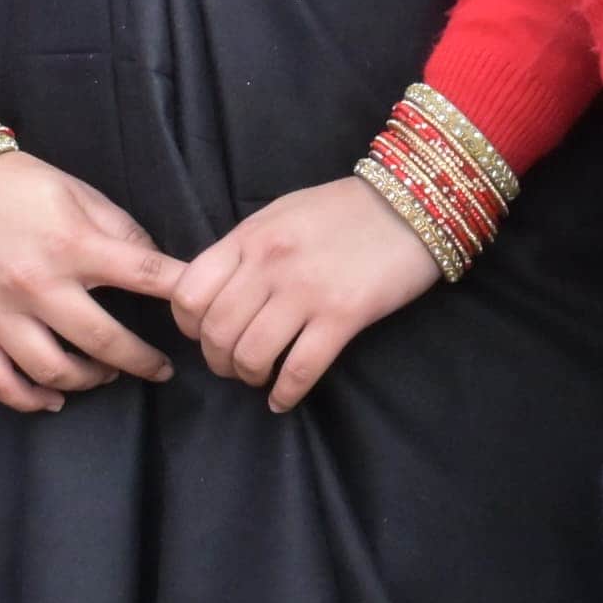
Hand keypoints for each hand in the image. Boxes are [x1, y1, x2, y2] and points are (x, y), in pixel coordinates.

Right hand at [0, 150, 187, 412]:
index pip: (146, 277)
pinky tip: (52, 399)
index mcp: (74, 245)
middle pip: (104, 342)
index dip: (183, 296)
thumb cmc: (18, 184)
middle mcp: (39, 285)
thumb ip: (121, 231)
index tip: (202, 314)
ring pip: (53, 370)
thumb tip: (159, 266)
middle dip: (142, 361)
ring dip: (89, 381)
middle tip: (160, 369)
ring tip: (106, 374)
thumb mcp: (79, 194)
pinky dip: (28, 399)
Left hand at [168, 177, 443, 410]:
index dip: (189, 326)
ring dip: (249, 377)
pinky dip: (284, 395)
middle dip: (218, 361)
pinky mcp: (343, 315)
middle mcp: (270, 263)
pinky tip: (283, 400)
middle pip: (216, 332)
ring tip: (260, 378)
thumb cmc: (346, 209)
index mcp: (250, 236)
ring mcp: (306, 290)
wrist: (413, 202)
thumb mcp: (282, 214)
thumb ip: (245, 249)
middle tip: (233, 366)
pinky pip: (299, 370)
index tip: (205, 335)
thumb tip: (215, 291)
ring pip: (251, 355)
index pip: (188, 293)